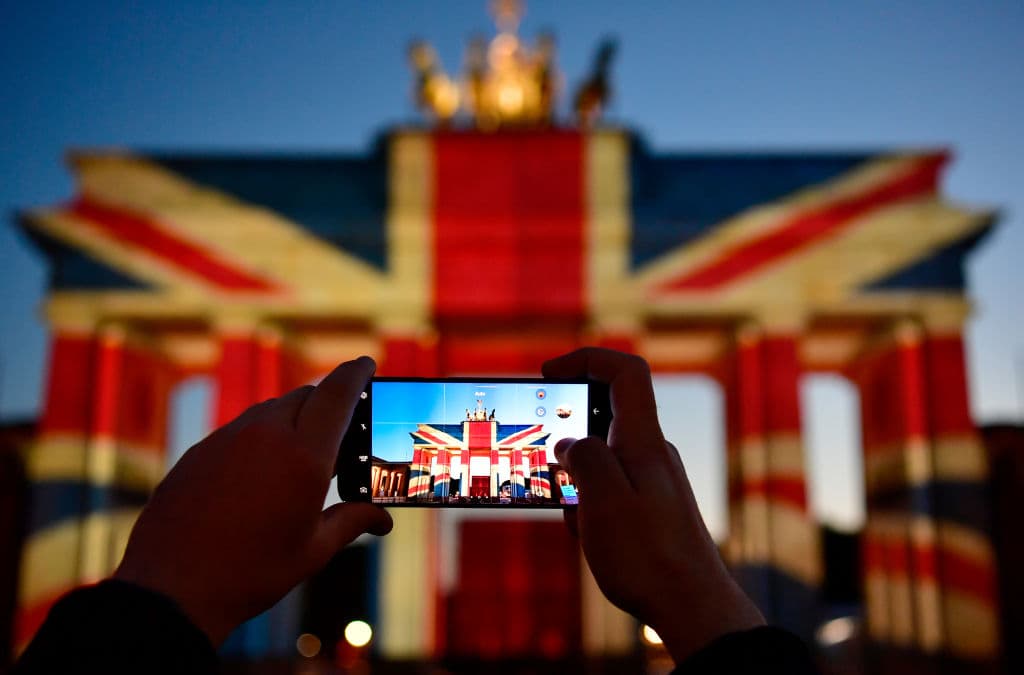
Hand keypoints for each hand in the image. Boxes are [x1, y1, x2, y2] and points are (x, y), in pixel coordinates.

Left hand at [114, 356, 392, 644]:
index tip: (367, 362)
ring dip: (292, 419)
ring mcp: (227, 439)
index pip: (338, 393)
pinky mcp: (199, 452)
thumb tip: (383, 519)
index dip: (357, 373)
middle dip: (327, 402)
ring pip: (270, 410)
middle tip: (342, 425)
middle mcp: (266, 435)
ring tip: (301, 454)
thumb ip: (352, 522)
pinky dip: (260, 437)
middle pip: (306, 396)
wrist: (171, 590)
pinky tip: (260, 473)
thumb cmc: (251, 573)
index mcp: (305, 456)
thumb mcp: (312, 551)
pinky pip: (239, 430)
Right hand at [543, 348, 763, 663]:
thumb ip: (583, 458)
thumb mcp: (602, 500)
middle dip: (567, 440)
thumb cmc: (649, 556)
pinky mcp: (651, 507)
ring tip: (577, 521)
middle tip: (548, 470)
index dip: (586, 359)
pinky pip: (610, 490)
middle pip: (603, 418)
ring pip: (601, 460)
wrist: (693, 607)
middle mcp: (652, 453)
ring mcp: (653, 480)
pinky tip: (590, 537)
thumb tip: (569, 444)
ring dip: (576, 482)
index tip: (550, 373)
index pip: (624, 372)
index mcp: (643, 441)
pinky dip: (589, 504)